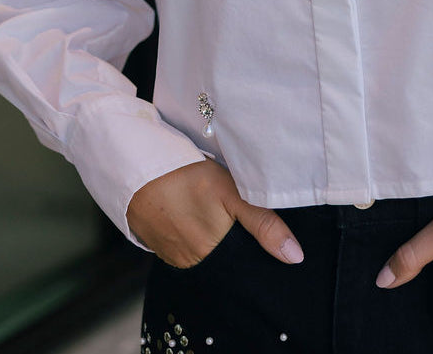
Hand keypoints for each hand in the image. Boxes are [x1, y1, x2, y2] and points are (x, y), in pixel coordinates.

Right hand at [127, 159, 303, 269]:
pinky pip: (188, 247)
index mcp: (213, 253)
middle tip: (236, 216)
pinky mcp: (162, 246)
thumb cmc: (187, 177)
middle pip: (226, 259)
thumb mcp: (232, 193)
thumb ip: (264, 223)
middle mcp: (193, 262)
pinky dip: (197, 235)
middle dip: (237, 245)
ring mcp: (175, 256)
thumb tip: (295, 257)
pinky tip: (198, 215)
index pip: (243, 265)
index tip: (264, 238)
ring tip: (216, 214)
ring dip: (215, 239)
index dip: (256, 252)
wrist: (137, 168)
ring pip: (207, 254)